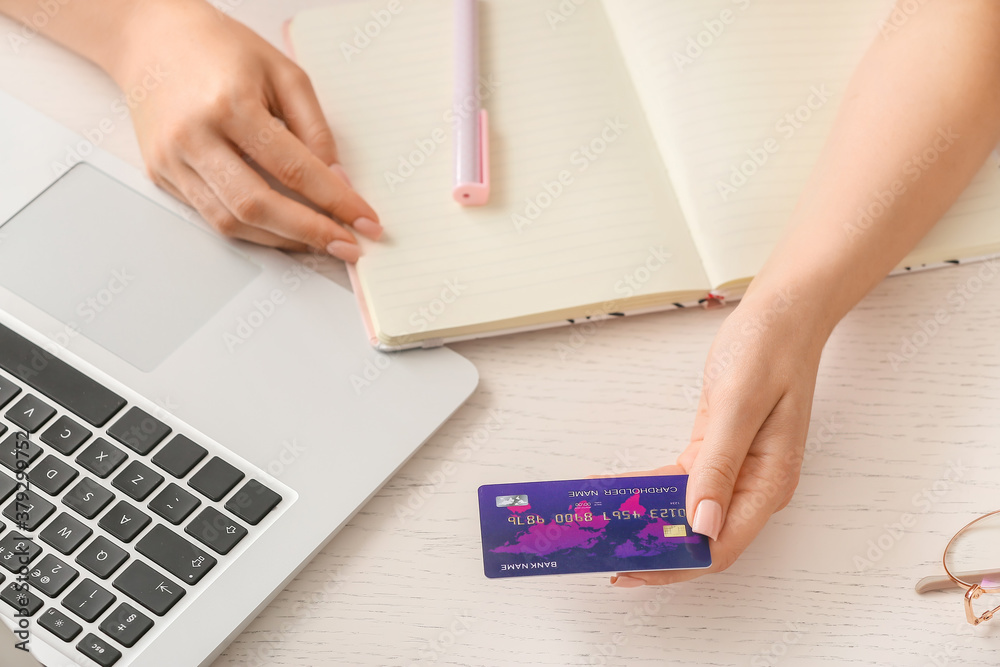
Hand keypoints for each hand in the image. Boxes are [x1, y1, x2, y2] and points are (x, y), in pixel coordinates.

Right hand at [109, 0, 380, 260]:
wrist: (152, 37)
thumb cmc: (219, 48)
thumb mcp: (284, 73)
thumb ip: (315, 129)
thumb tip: (338, 181)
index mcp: (229, 105)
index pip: (294, 169)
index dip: (336, 201)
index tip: (365, 221)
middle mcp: (194, 137)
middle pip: (258, 206)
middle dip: (310, 233)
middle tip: (347, 246)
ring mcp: (172, 160)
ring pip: (232, 223)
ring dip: (282, 241)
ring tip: (319, 241)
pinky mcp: (162, 175)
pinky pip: (212, 217)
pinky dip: (253, 230)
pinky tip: (282, 228)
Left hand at [608, 289, 826, 586]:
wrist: (783, 312)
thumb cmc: (769, 348)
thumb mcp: (739, 404)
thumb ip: (720, 467)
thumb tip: (702, 525)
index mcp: (769, 484)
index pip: (720, 548)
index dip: (674, 566)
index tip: (630, 568)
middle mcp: (756, 486)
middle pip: (701, 538)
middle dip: (654, 550)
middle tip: (604, 550)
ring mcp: (738, 471)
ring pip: (687, 513)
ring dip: (649, 521)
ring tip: (603, 526)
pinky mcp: (720, 453)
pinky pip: (682, 483)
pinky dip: (652, 488)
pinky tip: (619, 488)